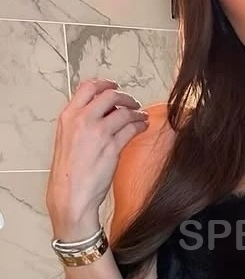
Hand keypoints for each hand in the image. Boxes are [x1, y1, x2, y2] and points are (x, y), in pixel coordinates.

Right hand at [46, 79, 149, 236]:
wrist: (70, 194)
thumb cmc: (69, 171)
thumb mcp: (67, 139)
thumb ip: (81, 123)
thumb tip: (103, 112)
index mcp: (68, 116)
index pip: (88, 87)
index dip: (105, 84)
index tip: (114, 86)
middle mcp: (82, 120)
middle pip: (109, 95)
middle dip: (125, 97)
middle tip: (133, 103)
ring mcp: (97, 132)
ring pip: (124, 111)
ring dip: (137, 112)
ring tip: (142, 117)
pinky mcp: (111, 146)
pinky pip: (131, 128)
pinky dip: (140, 124)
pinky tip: (142, 127)